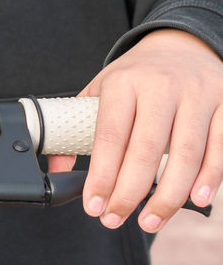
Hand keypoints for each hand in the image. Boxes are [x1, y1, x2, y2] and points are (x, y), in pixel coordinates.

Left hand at [78, 28, 222, 233]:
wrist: (181, 44)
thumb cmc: (138, 76)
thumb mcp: (102, 88)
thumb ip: (79, 126)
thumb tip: (58, 169)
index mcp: (125, 82)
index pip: (110, 135)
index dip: (101, 175)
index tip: (93, 204)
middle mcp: (161, 87)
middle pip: (146, 150)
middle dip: (129, 193)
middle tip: (114, 219)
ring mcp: (197, 95)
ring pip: (186, 154)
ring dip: (168, 195)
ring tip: (150, 221)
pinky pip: (219, 148)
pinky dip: (209, 178)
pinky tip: (195, 199)